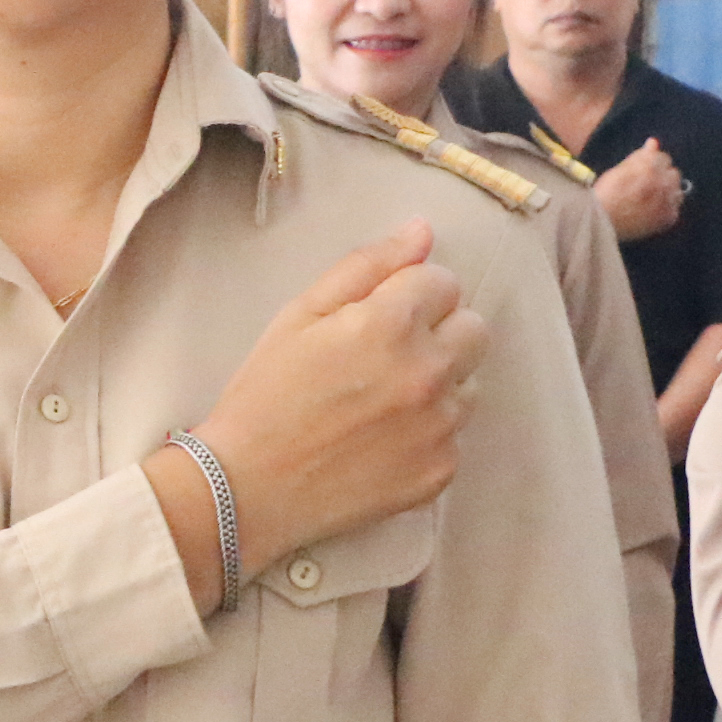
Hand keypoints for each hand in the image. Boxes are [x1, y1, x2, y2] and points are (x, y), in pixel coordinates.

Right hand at [164, 221, 490, 597]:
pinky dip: (426, 433)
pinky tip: (380, 441)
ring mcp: (440, 425)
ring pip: (469, 383)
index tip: (376, 316)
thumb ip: (365, 267)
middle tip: (384, 356)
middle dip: (438, 332)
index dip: (409, 293)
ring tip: (380, 402)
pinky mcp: (442, 469)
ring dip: (437, 383)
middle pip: (474, 329)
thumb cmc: (263, 395)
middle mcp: (428, 371)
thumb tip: (421, 231)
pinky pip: (454, 435)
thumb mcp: (298, 316)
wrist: (246, 489)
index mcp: (390, 323)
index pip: (443, 281)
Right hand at [592, 138, 684, 242]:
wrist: (599, 223)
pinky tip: (651, 211)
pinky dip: (666, 208)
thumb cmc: (604, 195)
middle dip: (662, 176)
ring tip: (649, 199)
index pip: (663, 157)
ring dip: (667, 192)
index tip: (642, 170)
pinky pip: (675, 208)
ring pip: (677, 190)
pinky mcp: (669, 218)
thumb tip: (653, 142)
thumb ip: (639, 156)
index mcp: (649, 167)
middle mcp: (663, 183)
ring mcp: (667, 202)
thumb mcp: (618, 170)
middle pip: (673, 172)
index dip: (651, 163)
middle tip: (645, 185)